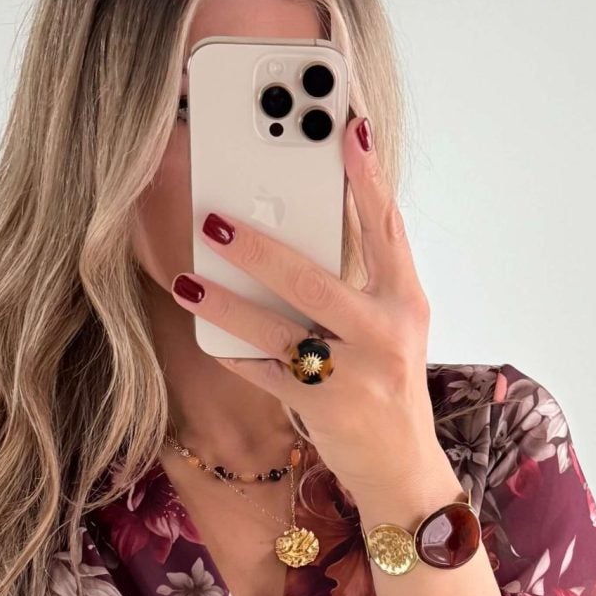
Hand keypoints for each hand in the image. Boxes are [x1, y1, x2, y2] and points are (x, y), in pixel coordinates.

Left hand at [170, 114, 450, 512]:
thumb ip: (356, 281)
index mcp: (406, 300)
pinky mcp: (326, 410)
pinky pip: (266, 374)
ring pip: (279, 331)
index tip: (348, 127)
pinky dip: (234, 354)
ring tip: (189, 279)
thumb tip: (294, 230)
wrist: (401, 469)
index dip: (367, 176)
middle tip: (215, 219)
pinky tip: (206, 336)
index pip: (386, 226)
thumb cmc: (385, 385)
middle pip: (316, 280)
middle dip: (261, 249)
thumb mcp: (388, 327)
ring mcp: (356, 375)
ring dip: (227, 304)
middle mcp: (386, 333)